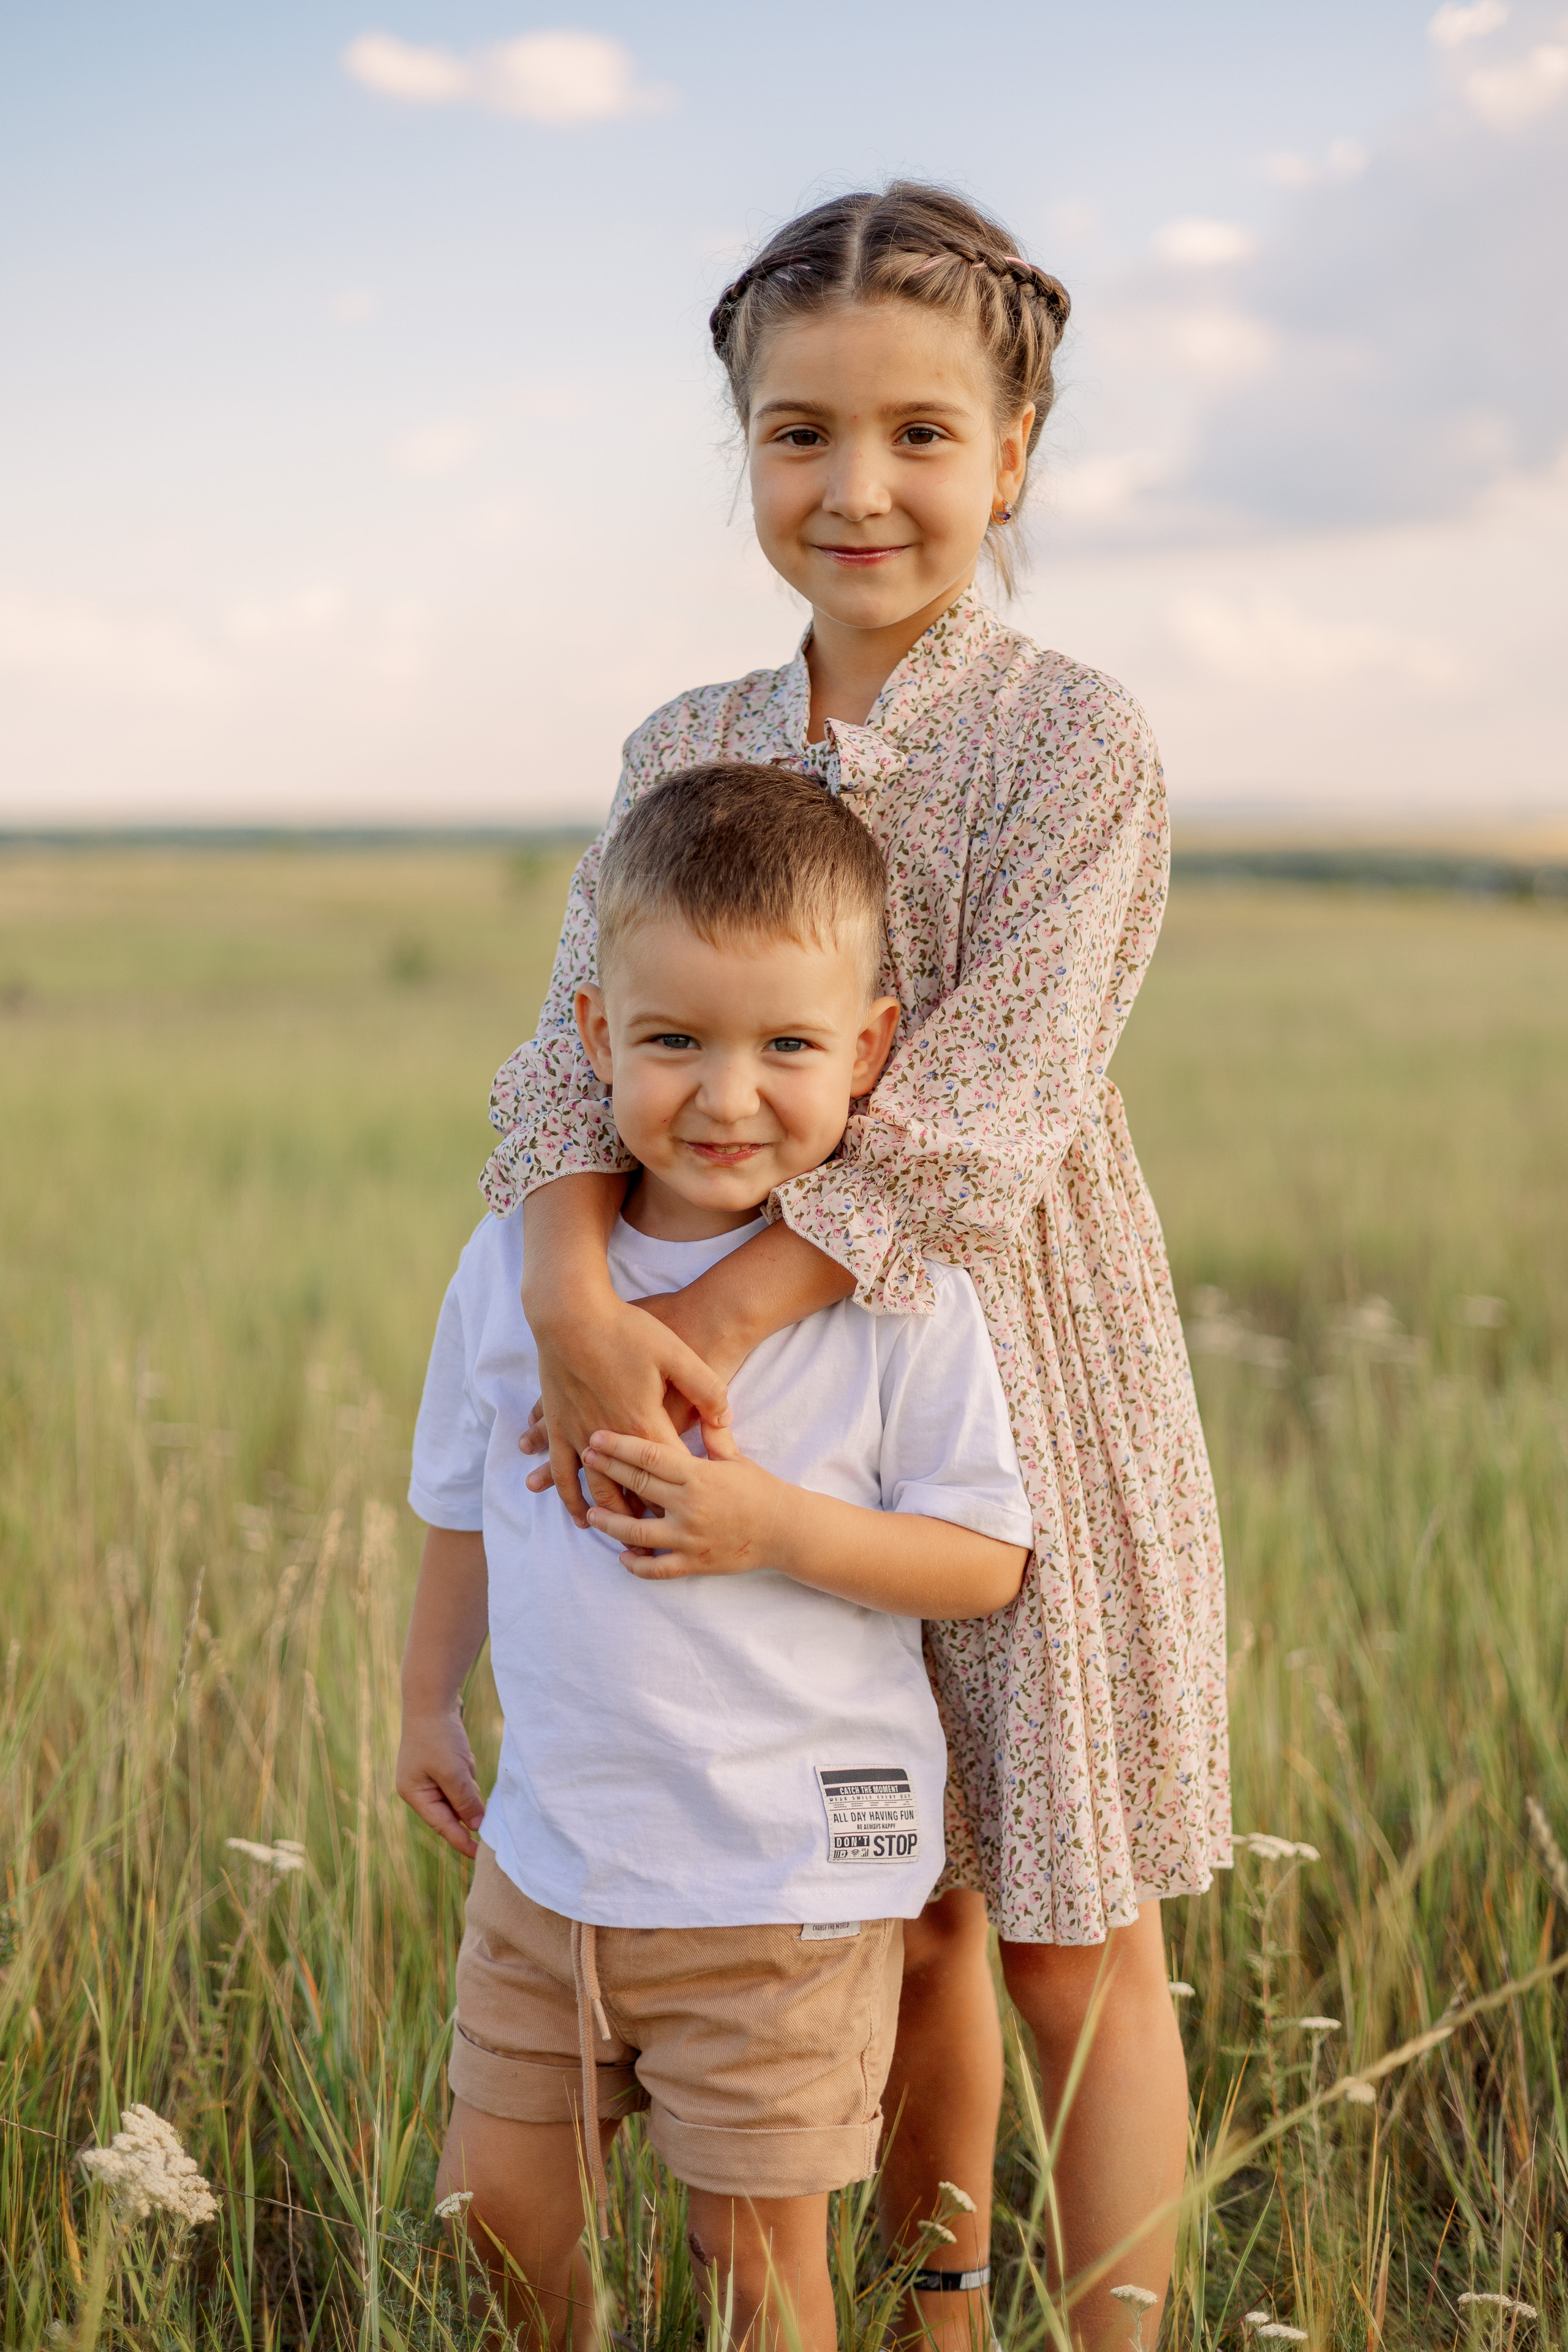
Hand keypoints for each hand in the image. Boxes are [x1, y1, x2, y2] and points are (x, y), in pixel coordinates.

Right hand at [396, 1705, 485, 1858]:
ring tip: (460, 1756)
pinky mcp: (440, 1761)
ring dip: (467, 1780)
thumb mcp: (453, 1772)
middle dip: (466, 1800)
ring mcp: (428, 1774)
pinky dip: (466, 1768)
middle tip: (474, 1790)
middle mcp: (419, 1787)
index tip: (479, 1855)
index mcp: (414, 1793)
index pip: (442, 1825)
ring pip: (459, 1792)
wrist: (432, 1696)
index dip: (461, 1840)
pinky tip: (462, 1751)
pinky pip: (461, 1776)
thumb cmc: (438, 1736)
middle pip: (451, 1809)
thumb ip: (465, 1801)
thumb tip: (476, 1826)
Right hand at [524, 1291, 731, 1527]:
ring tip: (618, 1533)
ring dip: (606, 1512)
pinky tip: (573, 1507)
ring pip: (593, 1487)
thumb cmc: (627, 1329)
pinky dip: (566, 1492)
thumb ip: (708, 1389)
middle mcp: (610, 1436)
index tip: (696, 1520)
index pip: (669, 1474)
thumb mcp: (678, 1353)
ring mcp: (580, 1432)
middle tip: (658, 1541)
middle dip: (644, 1518)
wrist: (572, 1312)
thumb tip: (725, 1419)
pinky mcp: (558, 1422)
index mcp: (644, 1422)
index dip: (683, 1498)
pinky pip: (560, 1468)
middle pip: (629, 1491)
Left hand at [580, 1424, 786, 1580]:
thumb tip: (701, 1402)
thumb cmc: (759, 1489)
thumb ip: (713, 1433)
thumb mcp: (735, 1457)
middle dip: (608, 1471)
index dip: (620, 1447)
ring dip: (611, 1522)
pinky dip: (638, 1565)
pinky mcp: (695, 1563)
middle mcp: (690, 1506)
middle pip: (638, 1486)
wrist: (785, 1530)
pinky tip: (623, 1558)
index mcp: (698, 1475)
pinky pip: (658, 1568)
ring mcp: (690, 1537)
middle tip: (585, 1460)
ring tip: (592, 1512)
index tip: (597, 1438)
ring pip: (638, 1532)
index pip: (651, 1456)